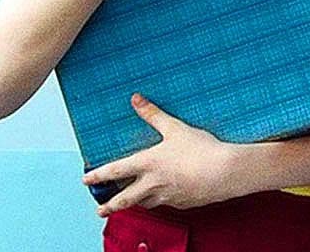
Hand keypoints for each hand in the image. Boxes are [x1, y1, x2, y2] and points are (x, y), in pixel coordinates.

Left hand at [83, 94, 237, 215]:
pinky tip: (166, 195)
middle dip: (110, 205)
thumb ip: (153, 115)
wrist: (223, 172)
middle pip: (125, 199)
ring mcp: (167, 196)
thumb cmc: (200, 150)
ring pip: (145, 203)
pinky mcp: (182, 202)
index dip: (98, 175)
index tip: (86, 180)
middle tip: (100, 209)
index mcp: (147, 164)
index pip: (115, 171)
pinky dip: (161, 200)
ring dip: (136, 202)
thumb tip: (136, 99)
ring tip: (133, 201)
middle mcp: (153, 183)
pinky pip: (166, 203)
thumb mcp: (175, 128)